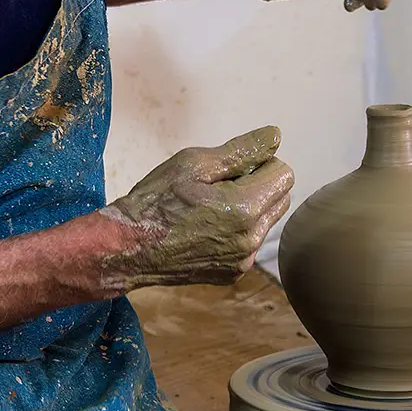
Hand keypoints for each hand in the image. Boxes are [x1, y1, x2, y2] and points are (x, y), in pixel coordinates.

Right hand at [101, 127, 293, 288]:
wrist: (127, 247)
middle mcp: (251, 239)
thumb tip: (275, 136)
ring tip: (209, 208)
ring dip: (249, 209)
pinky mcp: (233, 273)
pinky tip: (205, 229)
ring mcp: (243, 260)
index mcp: (245, 208)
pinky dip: (236, 232)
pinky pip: (249, 243)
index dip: (259, 163)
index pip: (284, 173)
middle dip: (259, 185)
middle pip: (281, 198)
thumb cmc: (155, 200)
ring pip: (266, 221)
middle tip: (218, 186)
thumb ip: (241, 151)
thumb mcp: (194, 163)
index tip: (229, 169)